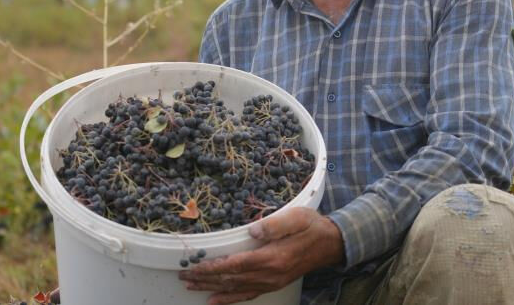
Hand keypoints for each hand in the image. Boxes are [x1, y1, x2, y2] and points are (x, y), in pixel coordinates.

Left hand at [178, 208, 343, 304]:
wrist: (329, 244)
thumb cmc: (311, 226)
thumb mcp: (297, 217)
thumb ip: (275, 224)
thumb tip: (253, 229)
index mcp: (272, 258)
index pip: (235, 265)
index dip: (213, 267)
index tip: (194, 266)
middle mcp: (269, 275)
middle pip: (230, 279)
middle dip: (205, 278)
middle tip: (183, 276)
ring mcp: (271, 283)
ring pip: (235, 289)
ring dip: (211, 288)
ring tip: (191, 286)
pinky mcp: (273, 284)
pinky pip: (247, 295)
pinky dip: (228, 299)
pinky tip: (215, 300)